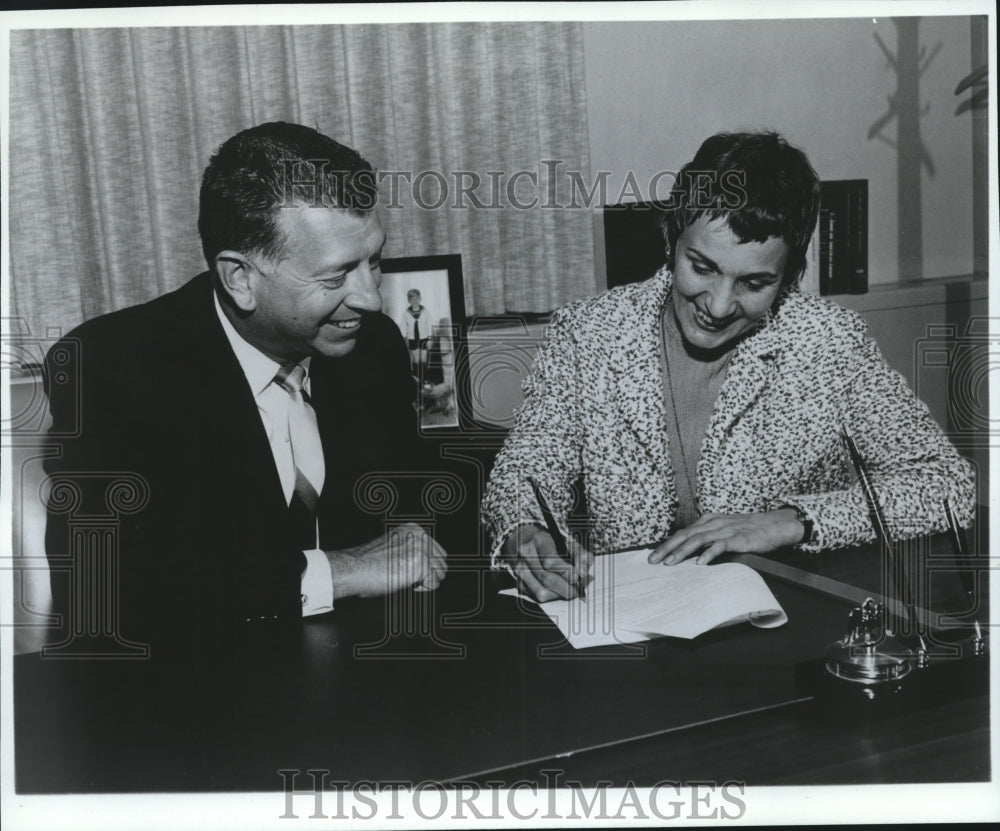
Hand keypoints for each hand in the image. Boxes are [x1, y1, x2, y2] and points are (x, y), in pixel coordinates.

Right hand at [326, 523, 447, 598]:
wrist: (354, 568)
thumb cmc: (368, 562)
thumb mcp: (394, 546)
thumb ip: (412, 548)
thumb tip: (427, 562)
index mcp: (414, 529)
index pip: (437, 550)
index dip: (428, 565)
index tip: (415, 572)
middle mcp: (420, 536)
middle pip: (442, 561)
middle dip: (431, 573)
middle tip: (413, 580)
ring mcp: (422, 549)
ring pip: (441, 572)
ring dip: (427, 581)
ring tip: (409, 582)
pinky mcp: (422, 565)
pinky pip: (434, 583)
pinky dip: (424, 589)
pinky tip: (408, 585)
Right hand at [501, 524, 592, 601]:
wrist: (527, 540)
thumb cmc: (552, 543)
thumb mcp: (569, 542)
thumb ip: (581, 556)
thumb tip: (583, 575)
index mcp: (539, 540)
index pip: (550, 561)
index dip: (566, 572)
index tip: (578, 578)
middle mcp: (526, 554)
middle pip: (547, 579)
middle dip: (566, 588)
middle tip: (577, 590)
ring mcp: (519, 569)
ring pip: (541, 592)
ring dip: (558, 595)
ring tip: (567, 590)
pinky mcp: (518, 581)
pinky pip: (536, 597)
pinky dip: (550, 597)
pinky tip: (555, 589)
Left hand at [647, 509, 804, 565]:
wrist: (773, 525)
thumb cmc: (748, 530)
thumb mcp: (724, 529)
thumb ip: (708, 537)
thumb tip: (689, 551)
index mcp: (708, 521)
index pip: (683, 533)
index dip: (667, 544)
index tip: (653, 555)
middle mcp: (713, 524)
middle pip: (685, 535)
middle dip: (667, 548)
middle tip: (653, 560)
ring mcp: (725, 531)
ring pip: (698, 539)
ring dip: (682, 551)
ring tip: (670, 563)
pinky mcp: (738, 539)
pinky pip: (720, 546)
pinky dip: (708, 554)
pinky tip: (699, 563)